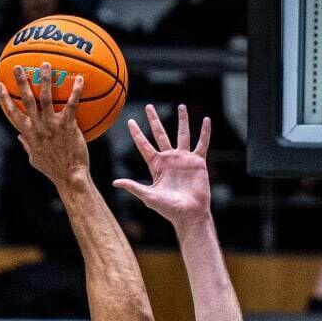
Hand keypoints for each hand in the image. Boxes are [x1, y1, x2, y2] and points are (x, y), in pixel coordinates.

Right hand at [0, 66, 89, 187]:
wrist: (70, 177)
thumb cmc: (53, 170)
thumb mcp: (35, 160)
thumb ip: (27, 146)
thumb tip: (19, 138)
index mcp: (29, 134)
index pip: (12, 113)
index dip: (4, 99)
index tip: (0, 85)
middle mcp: (38, 127)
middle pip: (26, 100)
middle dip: (21, 82)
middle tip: (18, 67)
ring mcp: (52, 126)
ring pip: (45, 98)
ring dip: (44, 80)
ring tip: (45, 65)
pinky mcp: (67, 126)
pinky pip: (72, 105)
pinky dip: (76, 91)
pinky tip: (80, 79)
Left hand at [114, 104, 211, 230]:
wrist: (189, 214)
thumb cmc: (168, 209)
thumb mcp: (148, 196)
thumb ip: (133, 186)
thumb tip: (115, 182)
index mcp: (156, 165)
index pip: (144, 145)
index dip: (137, 134)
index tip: (130, 121)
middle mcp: (169, 159)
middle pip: (160, 134)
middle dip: (154, 120)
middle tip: (149, 106)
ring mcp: (184, 159)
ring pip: (182, 134)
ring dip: (182, 120)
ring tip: (181, 106)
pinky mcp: (197, 162)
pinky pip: (202, 143)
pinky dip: (205, 132)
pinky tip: (206, 119)